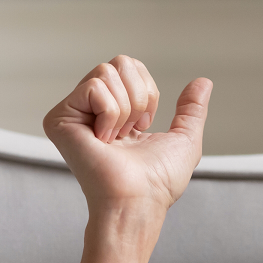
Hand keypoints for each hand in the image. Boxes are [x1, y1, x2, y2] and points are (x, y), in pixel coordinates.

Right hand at [42, 57, 211, 262]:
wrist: (139, 199)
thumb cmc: (159, 181)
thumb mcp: (185, 138)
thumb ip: (192, 109)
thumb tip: (203, 81)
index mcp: (115, 111)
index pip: (131, 67)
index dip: (148, 93)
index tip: (143, 127)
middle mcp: (92, 109)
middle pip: (120, 62)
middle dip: (140, 97)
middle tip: (131, 131)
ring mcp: (74, 114)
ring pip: (107, 71)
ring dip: (126, 109)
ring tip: (117, 139)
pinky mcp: (59, 119)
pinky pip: (95, 87)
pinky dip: (111, 114)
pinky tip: (103, 140)